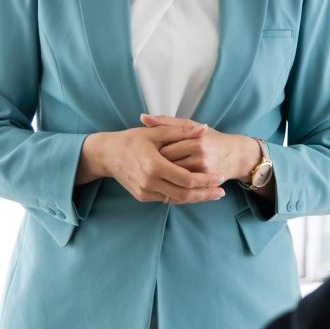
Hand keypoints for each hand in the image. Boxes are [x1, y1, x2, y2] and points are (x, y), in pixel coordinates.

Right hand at [82, 122, 225, 204]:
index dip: (206, 180)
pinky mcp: (142, 196)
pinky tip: (195, 192)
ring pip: (177, 199)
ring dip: (196, 198)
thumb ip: (182, 131)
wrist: (107, 155)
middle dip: (205, 194)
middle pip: (185, 194)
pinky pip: (167, 199)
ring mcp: (145, 191)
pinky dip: (182, 196)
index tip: (220, 178)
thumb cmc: (132, 140)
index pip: (187, 179)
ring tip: (212, 194)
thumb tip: (204, 128)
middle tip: (222, 191)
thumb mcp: (157, 132)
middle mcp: (149, 182)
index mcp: (154, 165)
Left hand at [141, 114, 261, 186]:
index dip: (153, 152)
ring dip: (164, 177)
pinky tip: (169, 182)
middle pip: (168, 164)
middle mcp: (200, 155)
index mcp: (194, 138)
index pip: (164, 148)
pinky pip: (183, 187)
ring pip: (174, 178)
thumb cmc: (211, 138)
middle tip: (150, 165)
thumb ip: (166, 121)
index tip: (148, 153)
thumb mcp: (191, 125)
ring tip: (159, 173)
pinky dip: (174, 186)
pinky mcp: (207, 182)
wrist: (237, 154)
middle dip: (157, 166)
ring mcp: (204, 170)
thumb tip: (142, 117)